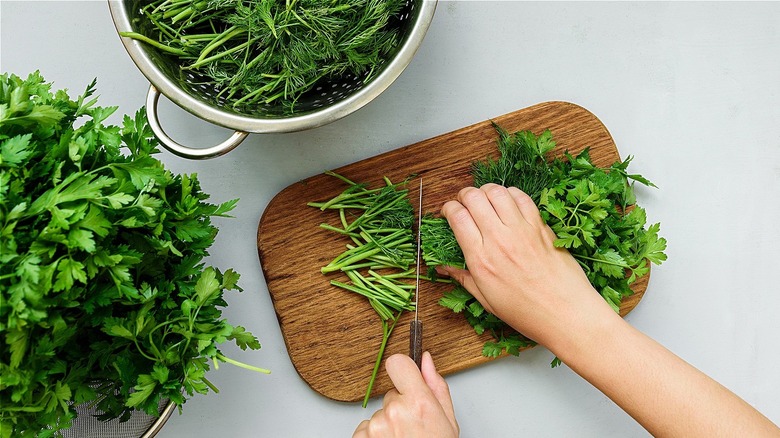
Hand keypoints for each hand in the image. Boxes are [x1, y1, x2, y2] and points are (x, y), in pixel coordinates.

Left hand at [353, 352, 458, 437]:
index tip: (407, 380)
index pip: (398, 362)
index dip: (403, 370)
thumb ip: (436, 386)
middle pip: (390, 394)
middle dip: (400, 406)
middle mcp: (394, 411)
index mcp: (419, 402)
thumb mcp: (448, 421)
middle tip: (413, 427)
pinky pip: (366, 428)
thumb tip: (426, 360)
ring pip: (379, 413)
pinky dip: (375, 437)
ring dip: (388, 424)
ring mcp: (376, 426)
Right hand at [438, 184, 613, 347]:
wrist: (566, 313)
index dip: (448, 209)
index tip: (449, 212)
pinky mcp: (541, 226)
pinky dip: (511, 194)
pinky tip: (508, 202)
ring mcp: (522, 230)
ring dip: (486, 190)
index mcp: (481, 259)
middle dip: (464, 195)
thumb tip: (443, 268)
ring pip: (497, 192)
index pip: (457, 217)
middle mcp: (499, 239)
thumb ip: (463, 278)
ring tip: (485, 199)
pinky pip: (522, 198)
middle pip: (474, 198)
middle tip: (464, 202)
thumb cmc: (526, 312)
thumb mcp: (487, 299)